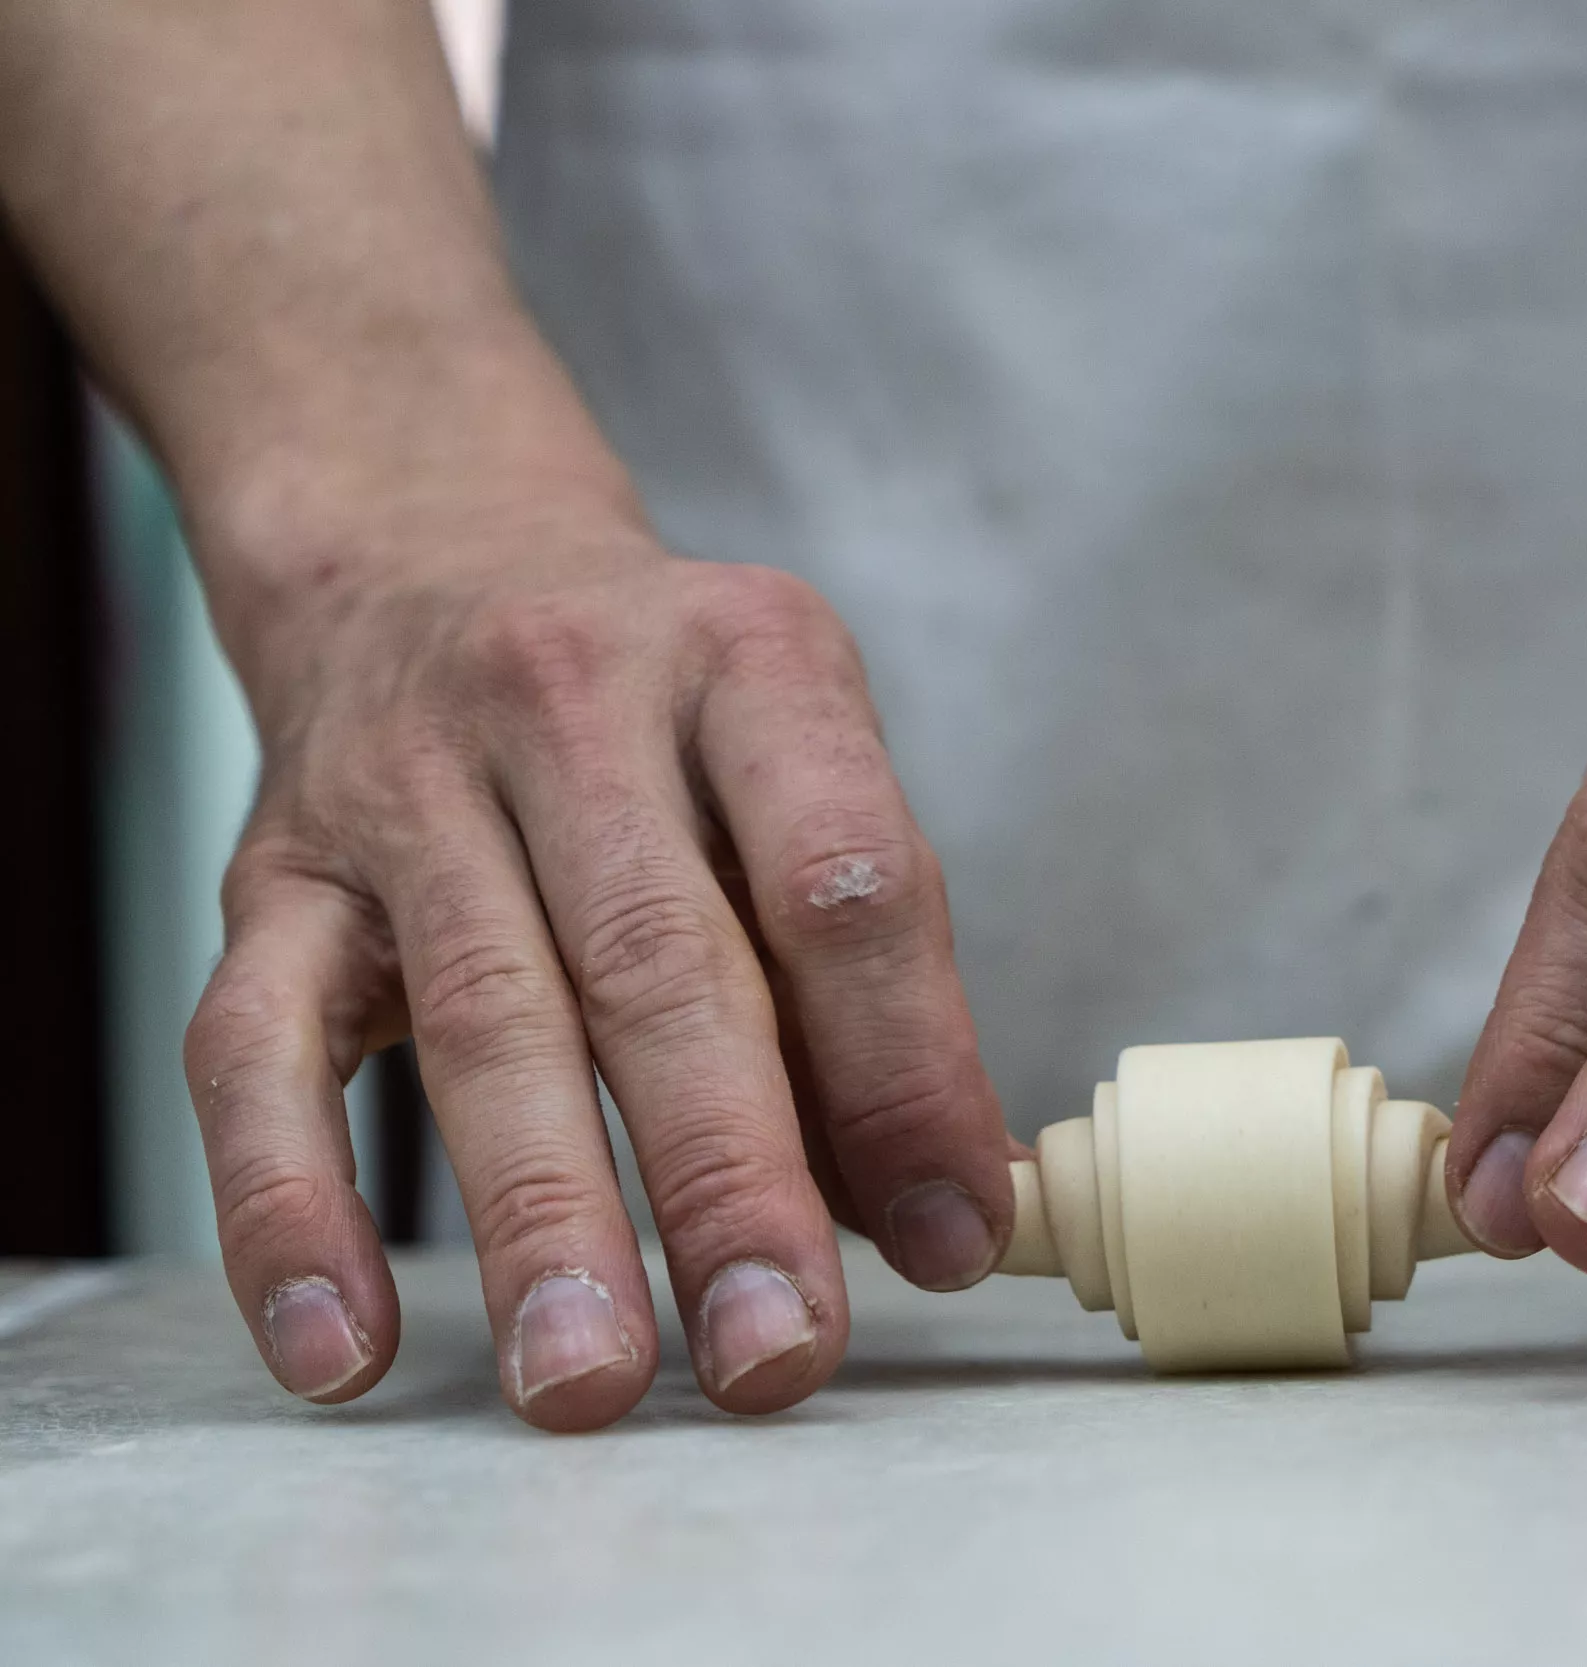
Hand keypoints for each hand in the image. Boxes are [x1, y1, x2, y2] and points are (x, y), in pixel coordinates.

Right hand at [184, 504, 1012, 1429]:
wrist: (430, 551)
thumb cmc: (663, 712)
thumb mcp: (797, 778)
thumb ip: (868, 984)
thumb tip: (947, 1213)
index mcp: (753, 664)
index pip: (843, 879)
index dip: (907, 1069)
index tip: (952, 1239)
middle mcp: (576, 700)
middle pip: (660, 960)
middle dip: (728, 1174)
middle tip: (776, 1349)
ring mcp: (407, 783)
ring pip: (481, 1017)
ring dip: (541, 1218)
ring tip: (591, 1378)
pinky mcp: (273, 874)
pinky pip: (255, 1053)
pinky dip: (290, 1209)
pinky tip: (341, 1349)